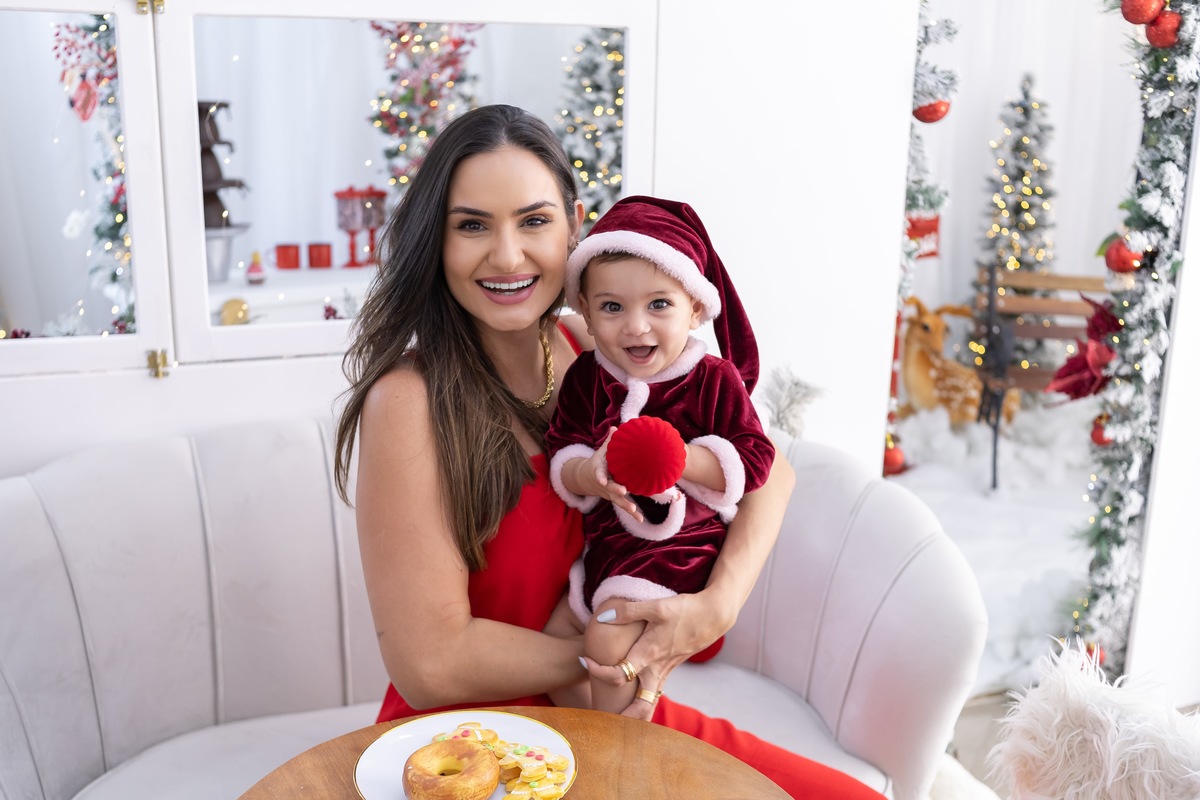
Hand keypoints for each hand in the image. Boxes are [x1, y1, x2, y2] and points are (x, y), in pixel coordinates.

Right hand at [570, 428, 642, 520]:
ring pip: (617, 500)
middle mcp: (604, 484)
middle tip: (623, 492)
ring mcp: (609, 493)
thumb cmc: (598, 461)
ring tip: (634, 510)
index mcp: (600, 471)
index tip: (602, 480)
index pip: (599, 474)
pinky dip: (632, 513)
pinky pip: (624, 506)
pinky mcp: (615, 498)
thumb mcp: (601, 452)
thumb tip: (616, 427)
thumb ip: (608, 442)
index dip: (600, 477)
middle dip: (616, 490)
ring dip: (626, 505)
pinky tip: (641, 520)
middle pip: (610, 488)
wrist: (586, 478)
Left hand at [580, 589, 733, 719]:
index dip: (599, 672)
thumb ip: (628, 611)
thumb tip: (601, 618)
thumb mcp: (657, 606)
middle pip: (640, 710)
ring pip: (648, 704)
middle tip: (601, 720)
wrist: (714, 616)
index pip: (619, 676)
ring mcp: (665, 672)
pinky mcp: (670, 668)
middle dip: (622, 720)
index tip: (586, 661)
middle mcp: (657, 670)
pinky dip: (641, 699)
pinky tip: (630, 692)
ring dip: (632, 713)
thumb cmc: (686, 610)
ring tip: (611, 714)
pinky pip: (653, 691)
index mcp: (649, 656)